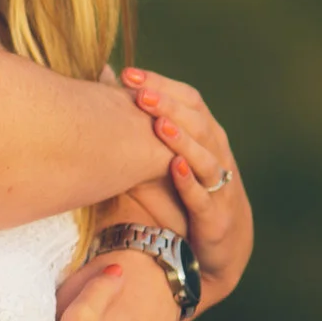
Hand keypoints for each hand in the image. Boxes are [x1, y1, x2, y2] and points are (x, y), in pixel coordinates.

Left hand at [119, 69, 253, 309]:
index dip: (161, 85)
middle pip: (197, 121)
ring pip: (204, 156)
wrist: (219, 246)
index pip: (188, 99)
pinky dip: (190, 182)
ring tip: (159, 124)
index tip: (128, 74)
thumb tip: (102, 76)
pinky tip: (175, 168)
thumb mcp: (162, 154)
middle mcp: (216, 153)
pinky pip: (204, 196)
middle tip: (139, 93)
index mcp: (206, 134)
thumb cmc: (185, 191)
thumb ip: (138, 120)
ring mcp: (220, 185)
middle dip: (168, 105)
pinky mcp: (216, 216)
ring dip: (182, 140)